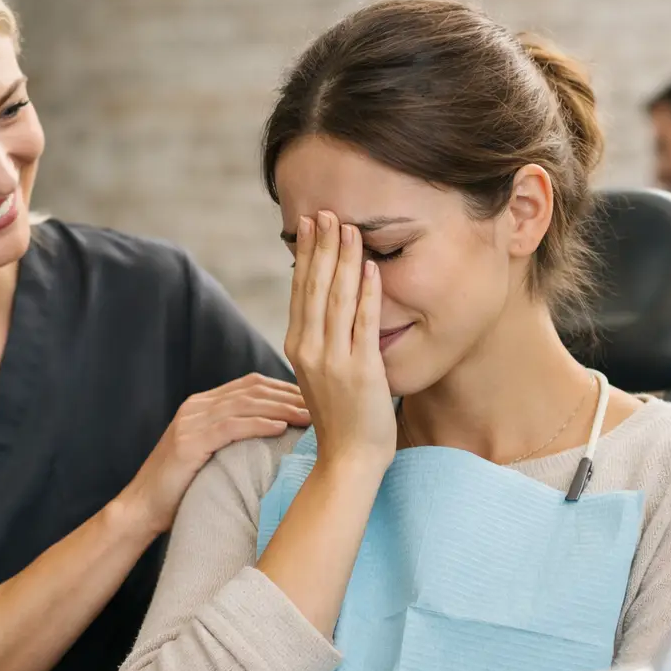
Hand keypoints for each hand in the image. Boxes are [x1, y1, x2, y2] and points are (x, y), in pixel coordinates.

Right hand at [121, 373, 308, 533]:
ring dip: (281, 407)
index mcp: (202, 405)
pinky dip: (258, 424)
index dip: (284, 389)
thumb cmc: (180, 488)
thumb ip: (233, 438)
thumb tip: (275, 438)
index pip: (251, 385)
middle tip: (321, 404)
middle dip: (289, 395)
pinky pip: (230, 426)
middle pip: (252, 389)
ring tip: (309, 415)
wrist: (141, 508)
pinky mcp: (188, 442)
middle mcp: (196, 406)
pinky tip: (281, 427)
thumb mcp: (209, 455)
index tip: (314, 399)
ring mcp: (190, 422)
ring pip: (244, 404)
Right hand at [284, 212, 394, 470]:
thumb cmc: (341, 417)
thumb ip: (321, 341)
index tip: (310, 225)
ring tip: (350, 228)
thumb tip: (327, 308)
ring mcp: (333, 360)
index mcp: (298, 346)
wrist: (348, 458)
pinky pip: (364, 323)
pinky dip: (368, 293)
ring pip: (337, 298)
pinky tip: (372, 267)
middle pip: (315, 287)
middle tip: (328, 212)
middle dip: (322, 246)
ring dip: (344, 260)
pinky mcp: (360, 370)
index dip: (306, 255)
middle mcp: (310, 349)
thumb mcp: (320, 373)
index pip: (300, 290)